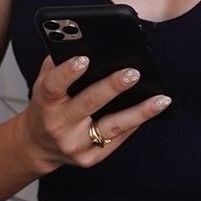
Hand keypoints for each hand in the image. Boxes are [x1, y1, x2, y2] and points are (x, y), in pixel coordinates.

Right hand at [15, 55, 170, 173]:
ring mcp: (75, 144)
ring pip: (112, 126)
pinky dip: (136, 123)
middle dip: (112, 87)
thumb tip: (86, 42)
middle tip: (133, 73)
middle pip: (88, 103)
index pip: (53, 86)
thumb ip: (59, 64)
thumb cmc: (47, 106)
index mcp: (45, 102)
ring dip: (140, 112)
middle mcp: (59, 125)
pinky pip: (118, 138)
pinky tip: (152, 110)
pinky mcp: (90, 158)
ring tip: (161, 99)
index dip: (68, 73)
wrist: (38, 145)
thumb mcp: (44, 83)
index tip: (84, 59)